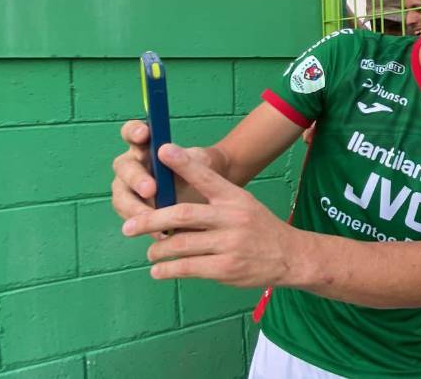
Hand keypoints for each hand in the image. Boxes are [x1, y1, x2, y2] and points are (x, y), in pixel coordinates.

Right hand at [111, 121, 209, 234]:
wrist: (212, 197)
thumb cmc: (203, 171)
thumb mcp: (201, 162)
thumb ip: (186, 157)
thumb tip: (167, 149)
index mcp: (146, 147)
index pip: (131, 133)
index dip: (133, 132)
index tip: (144, 134)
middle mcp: (133, 166)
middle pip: (124, 168)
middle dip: (136, 178)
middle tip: (151, 189)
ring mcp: (130, 190)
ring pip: (122, 197)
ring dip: (134, 207)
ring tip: (152, 218)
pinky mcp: (134, 211)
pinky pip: (132, 219)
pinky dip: (144, 227)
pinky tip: (161, 234)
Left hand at [122, 144, 296, 287]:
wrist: (291, 256)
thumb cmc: (260, 228)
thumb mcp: (244, 204)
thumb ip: (214, 200)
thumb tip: (172, 202)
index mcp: (234, 198)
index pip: (206, 176)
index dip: (183, 163)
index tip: (161, 150)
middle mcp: (232, 217)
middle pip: (183, 215)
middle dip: (151, 219)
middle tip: (129, 225)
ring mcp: (230, 244)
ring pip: (181, 244)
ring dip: (158, 249)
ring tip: (150, 251)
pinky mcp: (227, 269)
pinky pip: (188, 268)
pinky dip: (168, 269)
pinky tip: (159, 270)